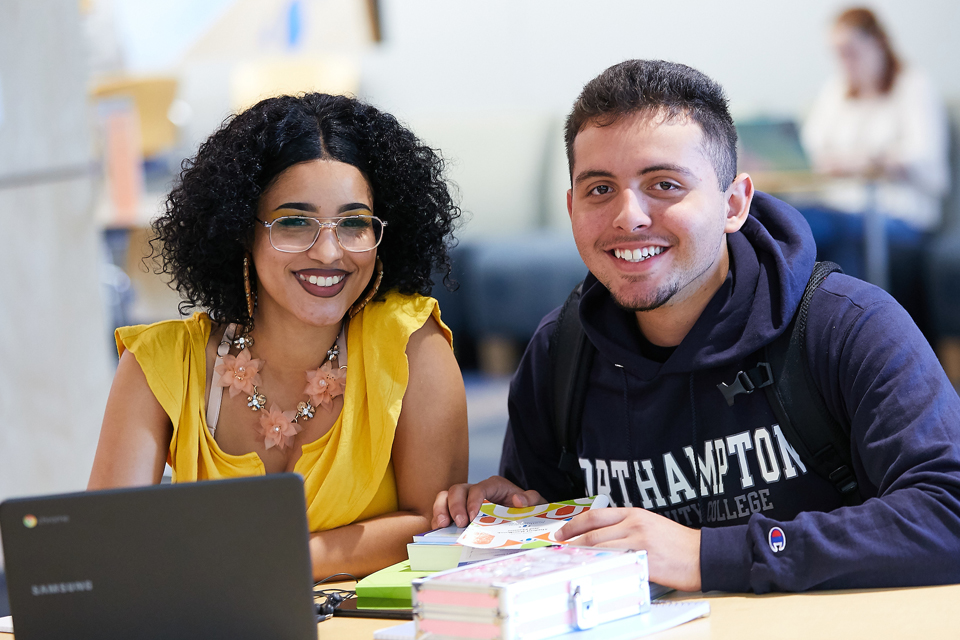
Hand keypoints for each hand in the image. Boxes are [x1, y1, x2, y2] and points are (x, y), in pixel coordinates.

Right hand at [432, 476, 544, 528]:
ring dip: (441, 509)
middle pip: (458, 489)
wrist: (521, 517)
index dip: (473, 500)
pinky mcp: (458, 512)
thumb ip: (531, 499)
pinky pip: (442, 510)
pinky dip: (438, 518)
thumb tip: (519, 499)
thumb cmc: (525, 509)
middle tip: (460, 523)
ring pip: (445, 496)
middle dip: (455, 505)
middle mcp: (476, 490)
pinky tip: (439, 529)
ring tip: (442, 524)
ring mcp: (464, 501)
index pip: (479, 488)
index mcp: (494, 485)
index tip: (473, 516)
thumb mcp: (534, 503)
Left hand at [555, 507, 701, 591]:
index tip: (562, 532)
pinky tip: (592, 568)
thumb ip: (627, 527)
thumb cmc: (677, 542)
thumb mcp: (650, 525)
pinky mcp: (644, 560)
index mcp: (634, 514)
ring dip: (582, 553)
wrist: (702, 554)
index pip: (596, 516)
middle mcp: (634, 524)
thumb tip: (601, 536)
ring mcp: (638, 542)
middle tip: (559, 548)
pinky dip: (600, 564)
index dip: (574, 524)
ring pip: (600, 546)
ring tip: (570, 558)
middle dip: (572, 541)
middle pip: (593, 532)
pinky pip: (616, 561)